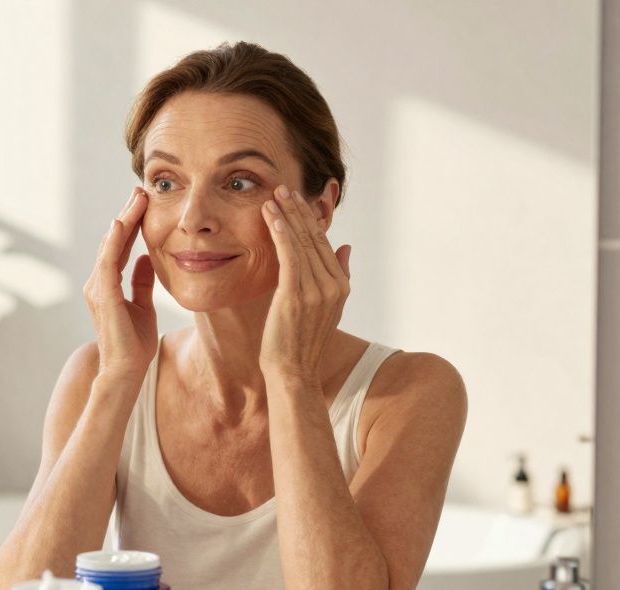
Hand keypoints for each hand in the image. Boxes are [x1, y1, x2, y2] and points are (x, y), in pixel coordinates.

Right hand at [83, 187, 156, 384]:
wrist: (127, 371)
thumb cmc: (134, 344)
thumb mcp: (143, 305)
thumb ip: (142, 282)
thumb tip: (149, 258)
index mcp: (108, 284)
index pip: (120, 246)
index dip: (131, 223)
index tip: (144, 201)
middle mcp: (98, 282)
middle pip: (112, 240)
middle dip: (127, 214)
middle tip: (141, 189)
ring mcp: (98, 288)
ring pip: (109, 246)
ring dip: (123, 220)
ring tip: (136, 198)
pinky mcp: (103, 295)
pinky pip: (107, 262)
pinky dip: (113, 241)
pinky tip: (121, 223)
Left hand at [259, 185, 351, 381]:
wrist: (293, 371)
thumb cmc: (300, 341)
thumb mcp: (325, 307)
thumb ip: (339, 275)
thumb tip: (346, 246)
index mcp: (341, 285)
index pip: (323, 243)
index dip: (309, 219)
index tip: (295, 200)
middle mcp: (333, 285)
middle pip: (314, 239)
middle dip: (298, 211)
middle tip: (283, 188)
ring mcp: (317, 291)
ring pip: (301, 244)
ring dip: (286, 217)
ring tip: (273, 196)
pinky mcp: (297, 296)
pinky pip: (290, 258)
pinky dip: (282, 235)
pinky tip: (274, 218)